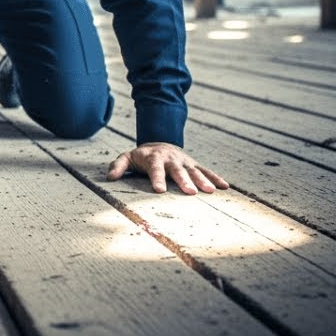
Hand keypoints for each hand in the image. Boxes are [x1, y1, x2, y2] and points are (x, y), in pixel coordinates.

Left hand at [106, 142, 228, 194]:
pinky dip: (215, 178)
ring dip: (203, 181)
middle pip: (178, 171)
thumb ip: (118, 166)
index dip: (157, 179)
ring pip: (195, 171)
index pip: (155, 169)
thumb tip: (110, 178)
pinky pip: (206, 171)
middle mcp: (171, 159)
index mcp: (154, 158)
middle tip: (190, 192)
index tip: (160, 190)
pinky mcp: (194, 164)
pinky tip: (225, 187)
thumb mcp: (126, 157)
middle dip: (184, 181)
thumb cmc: (141, 156)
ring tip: (210, 192)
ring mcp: (184, 162)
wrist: (159, 143)